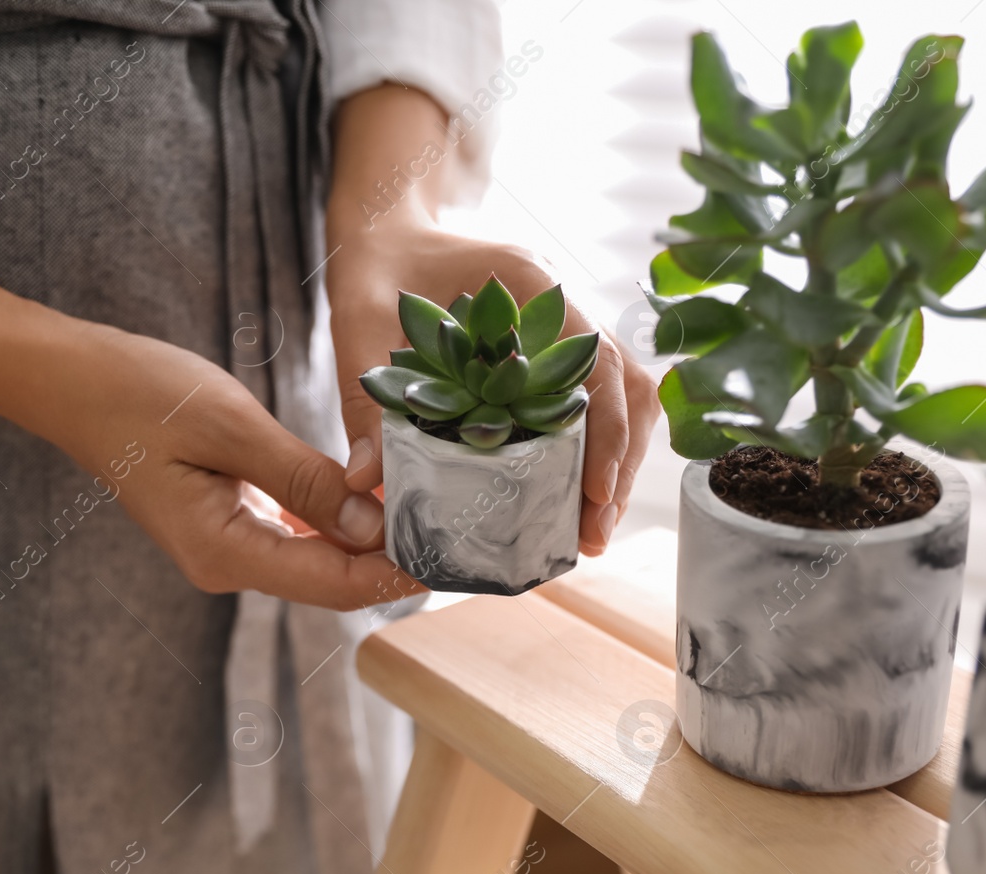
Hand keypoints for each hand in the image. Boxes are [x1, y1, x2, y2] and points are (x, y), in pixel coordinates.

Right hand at [0, 255, 421, 610]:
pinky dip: (338, 522)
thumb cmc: (139, 393)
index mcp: (224, 552)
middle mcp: (226, 563)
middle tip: (462, 528)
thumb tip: (371, 523)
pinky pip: (297, 536)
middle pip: (332, 581)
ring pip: (319, 560)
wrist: (69, 379)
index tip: (455, 553)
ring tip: (434, 512)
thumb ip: (304, 480)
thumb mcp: (232, 428)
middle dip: (395, 559)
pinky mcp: (227, 520)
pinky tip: (376, 498)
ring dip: (372, 540)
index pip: (334, 584)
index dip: (398, 573)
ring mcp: (225, 545)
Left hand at [327, 221, 658, 555]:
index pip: (594, 362)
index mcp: (528, 285)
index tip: (593, 496)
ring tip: (590, 527)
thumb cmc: (374, 269)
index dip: (605, 432)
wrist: (387, 227)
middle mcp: (563, 302)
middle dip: (621, 463)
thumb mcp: (358, 326)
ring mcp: (568, 323)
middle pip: (628, 385)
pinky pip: (604, 396)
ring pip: (628, 393)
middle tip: (593, 533)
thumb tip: (366, 480)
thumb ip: (365, 398)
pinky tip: (576, 494)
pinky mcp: (558, 347)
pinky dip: (602, 446)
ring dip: (620, 460)